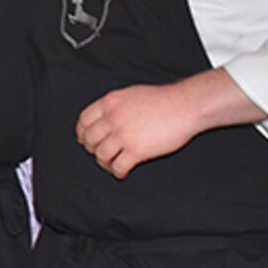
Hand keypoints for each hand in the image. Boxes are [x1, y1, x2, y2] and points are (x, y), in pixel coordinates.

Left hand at [76, 69, 264, 179]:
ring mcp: (123, 134)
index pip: (84, 120)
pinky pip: (118, 167)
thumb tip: (105, 116)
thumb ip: (115, 105)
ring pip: (101, 155)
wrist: (185, 106)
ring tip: (110, 165)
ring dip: (104, 163)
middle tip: (97, 153)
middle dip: (92, 149)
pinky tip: (121, 172)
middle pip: (90, 139)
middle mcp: (113, 118)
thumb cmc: (164, 100)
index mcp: (110, 102)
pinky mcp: (136, 150)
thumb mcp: (131, 94)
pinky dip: (117, 172)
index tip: (84, 140)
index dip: (82, 133)